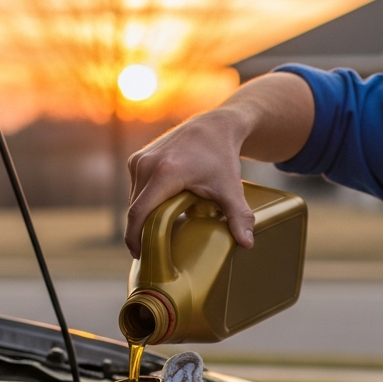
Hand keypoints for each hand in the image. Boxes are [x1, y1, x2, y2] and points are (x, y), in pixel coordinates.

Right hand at [122, 71, 315, 257]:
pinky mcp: (137, 158)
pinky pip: (136, 189)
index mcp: (165, 173)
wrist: (215, 126)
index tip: (141, 255)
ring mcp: (139, 160)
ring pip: (134, 199)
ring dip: (143, 217)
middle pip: (136, 208)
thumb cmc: (222, 157)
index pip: (139, 213)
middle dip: (141, 231)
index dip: (135, 238)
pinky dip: (144, 202)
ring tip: (157, 233)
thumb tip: (248, 244)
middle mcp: (146, 164)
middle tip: (153, 251)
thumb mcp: (231, 189)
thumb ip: (238, 216)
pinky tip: (159, 212)